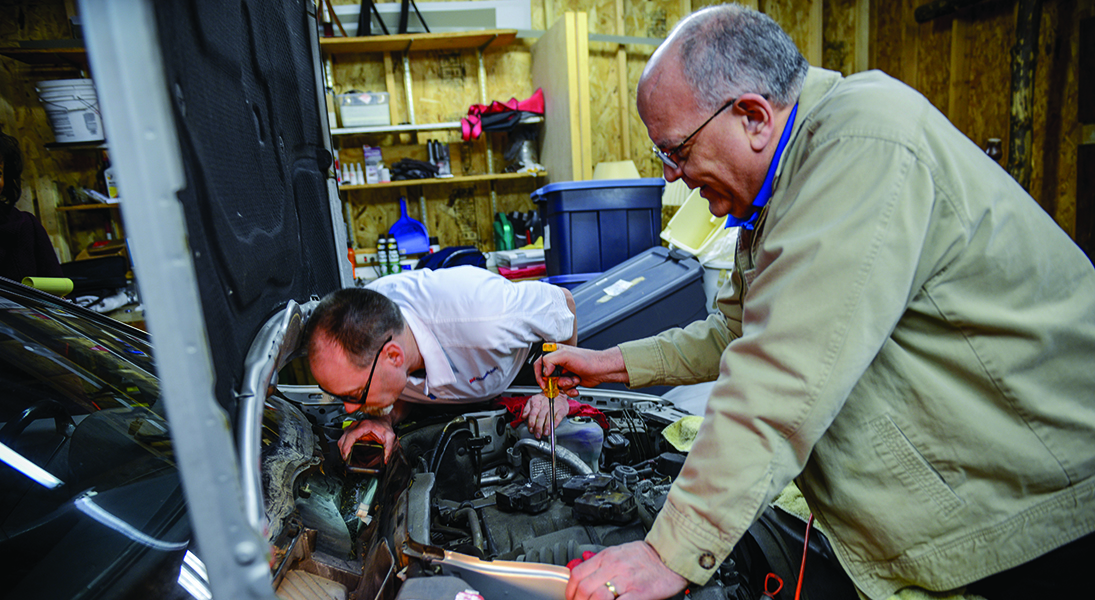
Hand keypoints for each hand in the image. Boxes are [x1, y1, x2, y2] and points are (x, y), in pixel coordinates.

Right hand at [337, 415, 396, 463]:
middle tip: (346, 459)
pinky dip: (344, 445)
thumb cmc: (384, 426)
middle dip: (343, 450)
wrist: (383, 419)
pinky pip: (344, 438)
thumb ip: (388, 449)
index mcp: (365, 426)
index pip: (351, 436)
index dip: (346, 446)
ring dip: (342, 448)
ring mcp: (352, 427)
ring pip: (341, 438)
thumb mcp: (389, 437)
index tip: (346, 455)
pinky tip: (348, 451)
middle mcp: (356, 425)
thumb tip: (385, 460)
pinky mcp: (351, 429)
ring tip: (347, 457)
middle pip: (343, 438)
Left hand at [521, 393, 568, 437]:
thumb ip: (527, 409)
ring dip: (547, 426)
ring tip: (545, 433)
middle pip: (541, 417)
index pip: (533, 413)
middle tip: (538, 435)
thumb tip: (523, 416)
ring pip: (549, 417)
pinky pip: (558, 416)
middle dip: (539, 427)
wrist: (557, 393)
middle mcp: (545, 404)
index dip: (531, 422)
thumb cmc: (544, 398)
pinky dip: (556, 423)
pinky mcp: (561, 409)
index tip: (531, 429)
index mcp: (536, 402)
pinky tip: (553, 428)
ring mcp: (554, 406)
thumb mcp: (533, 400)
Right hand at [535, 346, 628, 396]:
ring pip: (556, 385)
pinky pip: (564, 390)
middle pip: (547, 377)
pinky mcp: (570, 381)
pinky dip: (570, 390)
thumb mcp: (565, 355)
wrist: (601, 370)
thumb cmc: (587, 360)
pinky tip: (576, 386)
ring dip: (566, 385)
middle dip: (556, 382)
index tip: (543, 382)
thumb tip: (544, 371)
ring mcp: (564, 372)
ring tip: (574, 379)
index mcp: (555, 353)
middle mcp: (558, 363)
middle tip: (563, 381)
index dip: (539, 374)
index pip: (539, 363)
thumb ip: (549, 360)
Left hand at [566, 541, 687, 599]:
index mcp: (607, 556)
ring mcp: (626, 580)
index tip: (571, 597)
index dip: (571, 590)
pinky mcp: (639, 592)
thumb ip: (602, 563)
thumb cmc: (646, 557)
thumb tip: (586, 576)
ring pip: (598, 596)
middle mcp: (614, 566)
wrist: (670, 557)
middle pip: (585, 588)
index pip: (578, 573)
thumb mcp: (619, 552)